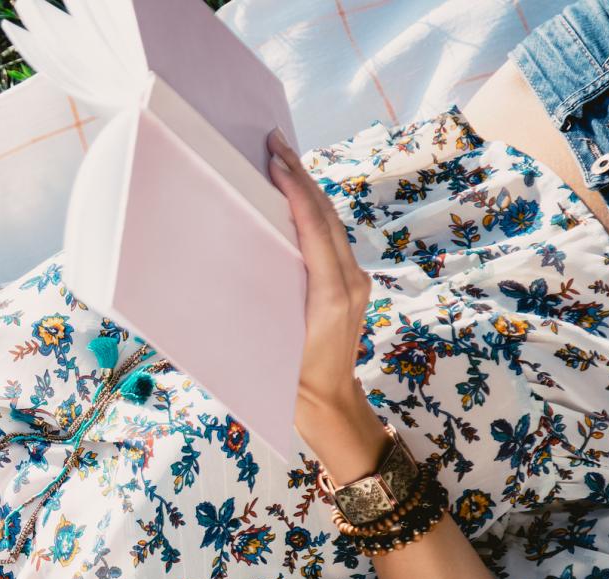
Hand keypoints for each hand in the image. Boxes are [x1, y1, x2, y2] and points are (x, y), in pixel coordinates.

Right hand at [266, 127, 371, 407]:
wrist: (330, 406)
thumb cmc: (292, 383)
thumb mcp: (277, 338)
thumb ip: (275, 295)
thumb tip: (254, 250)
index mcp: (331, 293)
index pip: (313, 226)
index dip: (294, 189)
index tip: (274, 159)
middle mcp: (350, 281)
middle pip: (325, 215)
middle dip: (301, 175)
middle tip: (275, 142)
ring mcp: (354, 283)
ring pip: (330, 223)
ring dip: (307, 189)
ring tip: (283, 160)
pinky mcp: (351, 287)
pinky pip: (331, 240)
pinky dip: (312, 213)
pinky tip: (296, 200)